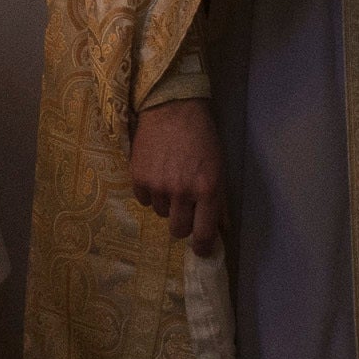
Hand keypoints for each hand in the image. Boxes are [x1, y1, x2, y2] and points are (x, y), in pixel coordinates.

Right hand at [123, 95, 224, 257]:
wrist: (172, 108)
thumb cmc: (202, 137)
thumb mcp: (218, 167)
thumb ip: (219, 200)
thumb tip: (219, 230)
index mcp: (208, 189)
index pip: (203, 233)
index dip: (202, 247)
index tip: (201, 250)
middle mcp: (182, 191)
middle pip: (178, 230)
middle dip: (183, 224)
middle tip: (185, 210)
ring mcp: (158, 185)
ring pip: (161, 214)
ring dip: (167, 204)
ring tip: (170, 180)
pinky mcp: (138, 177)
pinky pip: (144, 200)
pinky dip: (150, 193)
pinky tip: (156, 173)